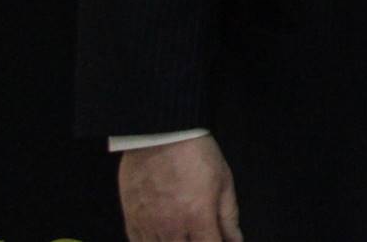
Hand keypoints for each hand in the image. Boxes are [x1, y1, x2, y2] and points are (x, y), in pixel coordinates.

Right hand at [118, 134, 241, 241]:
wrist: (161, 134)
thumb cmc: (195, 153)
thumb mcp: (223, 181)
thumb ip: (229, 216)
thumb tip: (235, 240)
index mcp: (198, 218)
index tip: (218, 240)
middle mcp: (172, 226)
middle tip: (200, 234)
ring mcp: (148, 224)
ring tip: (183, 235)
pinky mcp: (131, 218)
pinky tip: (162, 238)